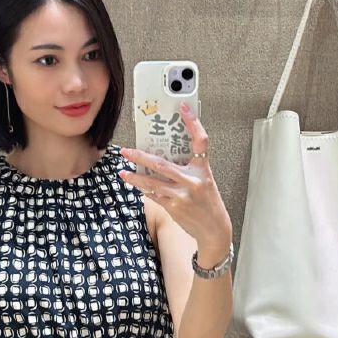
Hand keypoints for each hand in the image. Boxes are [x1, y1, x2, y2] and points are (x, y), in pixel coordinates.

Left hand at [118, 102, 231, 252]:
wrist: (214, 229)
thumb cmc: (208, 202)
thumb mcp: (204, 180)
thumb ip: (188, 168)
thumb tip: (164, 156)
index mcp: (203, 170)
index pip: (201, 141)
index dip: (193, 122)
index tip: (184, 107)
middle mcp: (193, 181)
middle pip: (161, 164)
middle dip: (140, 157)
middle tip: (126, 150)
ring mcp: (182, 196)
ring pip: (152, 182)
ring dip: (135, 177)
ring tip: (123, 171)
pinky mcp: (174, 208)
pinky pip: (154, 195)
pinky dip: (144, 189)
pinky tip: (136, 184)